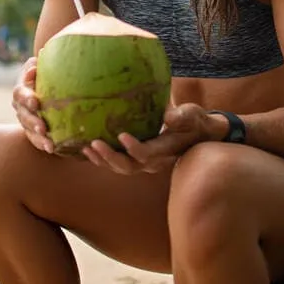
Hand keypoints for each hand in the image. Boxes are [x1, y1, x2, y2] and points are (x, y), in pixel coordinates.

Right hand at [12, 57, 53, 153]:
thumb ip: (35, 66)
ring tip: (50, 145)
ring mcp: (25, 120)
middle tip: (43, 128)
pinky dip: (42, 144)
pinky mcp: (32, 131)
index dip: (26, 98)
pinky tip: (52, 149)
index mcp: (21, 90)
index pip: (20, 93)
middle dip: (32, 122)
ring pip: (28, 130)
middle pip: (23, 115)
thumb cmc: (46, 72)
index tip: (35, 102)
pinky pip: (35, 140)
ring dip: (38, 138)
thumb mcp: (41, 66)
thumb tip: (34, 69)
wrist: (47, 86)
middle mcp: (20, 107)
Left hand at [82, 103, 224, 174]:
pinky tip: (87, 149)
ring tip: (86, 148)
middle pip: (129, 166)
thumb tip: (167, 115)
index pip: (148, 154)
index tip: (121, 134)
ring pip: (120, 168)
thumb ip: (181, 116)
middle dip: (110, 157)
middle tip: (94, 143)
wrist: (197, 133)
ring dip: (102, 160)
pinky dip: (102, 159)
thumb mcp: (192, 115)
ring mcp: (144, 163)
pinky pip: (117, 164)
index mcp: (166, 150)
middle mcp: (154, 161)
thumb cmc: (194, 120)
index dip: (134, 148)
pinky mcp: (137, 159)